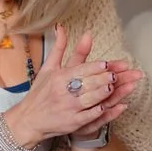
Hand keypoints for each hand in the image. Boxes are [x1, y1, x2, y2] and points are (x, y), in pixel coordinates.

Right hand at [4, 25, 141, 145]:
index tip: (110, 64)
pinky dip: (101, 111)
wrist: (28, 120)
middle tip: (122, 74)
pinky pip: (89, 116)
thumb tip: (62, 27)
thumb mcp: (48, 68)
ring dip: (106, 92)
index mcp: (58, 77)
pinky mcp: (72, 123)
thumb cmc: (40, 92)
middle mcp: (63, 92)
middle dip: (107, 78)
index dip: (97, 67)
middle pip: (90, 83)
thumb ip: (59, 47)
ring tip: (118, 86)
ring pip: (91, 99)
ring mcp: (68, 109)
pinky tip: (112, 106)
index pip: (81, 69)